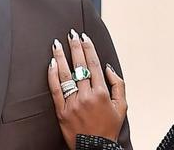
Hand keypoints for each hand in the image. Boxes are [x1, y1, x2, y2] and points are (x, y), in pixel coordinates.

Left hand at [48, 29, 126, 149]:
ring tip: (56, 44)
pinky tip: (51, 64)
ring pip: (65, 75)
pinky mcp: (61, 111)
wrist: (95, 148)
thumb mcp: (122, 107)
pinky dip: (52, 75)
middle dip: (75, 47)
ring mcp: (73, 103)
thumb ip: (118, 85)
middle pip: (79, 65)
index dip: (88, 48)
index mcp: (102, 92)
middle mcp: (87, 95)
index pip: (93, 64)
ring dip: (60, 57)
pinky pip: (55, 89)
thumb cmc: (108, 128)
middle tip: (70, 34)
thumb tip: (109, 68)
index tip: (84, 37)